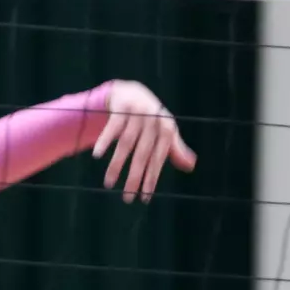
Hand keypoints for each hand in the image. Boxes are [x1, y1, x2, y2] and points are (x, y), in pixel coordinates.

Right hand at [92, 81, 194, 202]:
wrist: (132, 91)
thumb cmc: (151, 118)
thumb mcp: (165, 131)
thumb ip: (176, 148)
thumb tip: (191, 166)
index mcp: (167, 129)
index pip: (158, 159)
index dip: (151, 179)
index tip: (144, 197)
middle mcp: (154, 121)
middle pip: (142, 155)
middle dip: (134, 178)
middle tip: (127, 198)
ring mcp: (137, 113)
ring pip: (125, 145)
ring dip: (116, 165)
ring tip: (108, 184)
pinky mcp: (121, 107)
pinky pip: (111, 128)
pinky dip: (104, 141)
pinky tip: (98, 156)